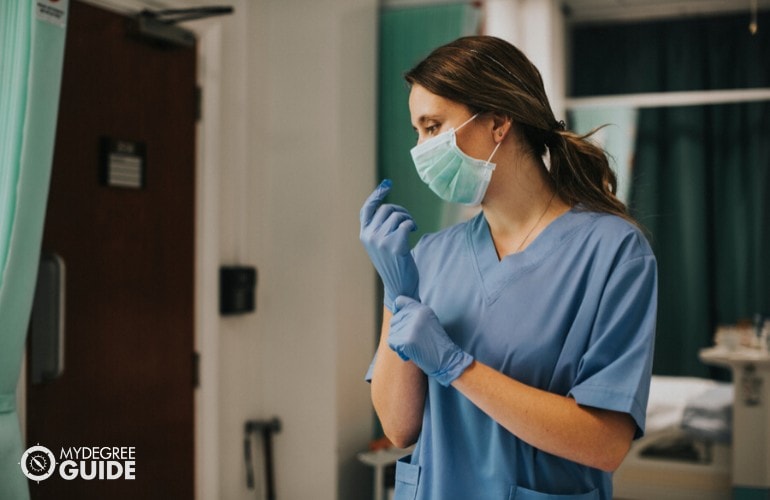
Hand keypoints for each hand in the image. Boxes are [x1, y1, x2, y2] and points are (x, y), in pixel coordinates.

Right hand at [359, 180, 419, 310]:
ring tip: (411, 228)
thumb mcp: (380, 244)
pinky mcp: (395, 245)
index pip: (367, 209)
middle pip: (386, 209)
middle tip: (408, 220)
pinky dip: (412, 224)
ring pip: (397, 215)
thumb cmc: (393, 264)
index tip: (387, 184)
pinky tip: (413, 231)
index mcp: (364, 235)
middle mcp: (369, 236)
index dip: (376, 195)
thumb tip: (389, 207)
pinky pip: (406, 223)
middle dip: (400, 210)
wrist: (400, 286)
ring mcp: (381, 241)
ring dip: (408, 218)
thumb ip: (380, 228)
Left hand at [389, 296, 472, 385]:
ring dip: (399, 343)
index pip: (399, 300)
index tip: (399, 319)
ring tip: (414, 347)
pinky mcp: (407, 340)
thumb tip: (394, 313)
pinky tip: (411, 353)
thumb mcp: (428, 322)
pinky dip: (399, 351)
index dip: (396, 310)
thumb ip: (414, 315)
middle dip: (399, 332)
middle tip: (413, 340)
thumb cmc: (436, 344)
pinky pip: (392, 343)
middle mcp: (416, 315)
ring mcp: (411, 327)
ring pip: (392, 333)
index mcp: (422, 309)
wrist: (447, 360)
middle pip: (394, 320)